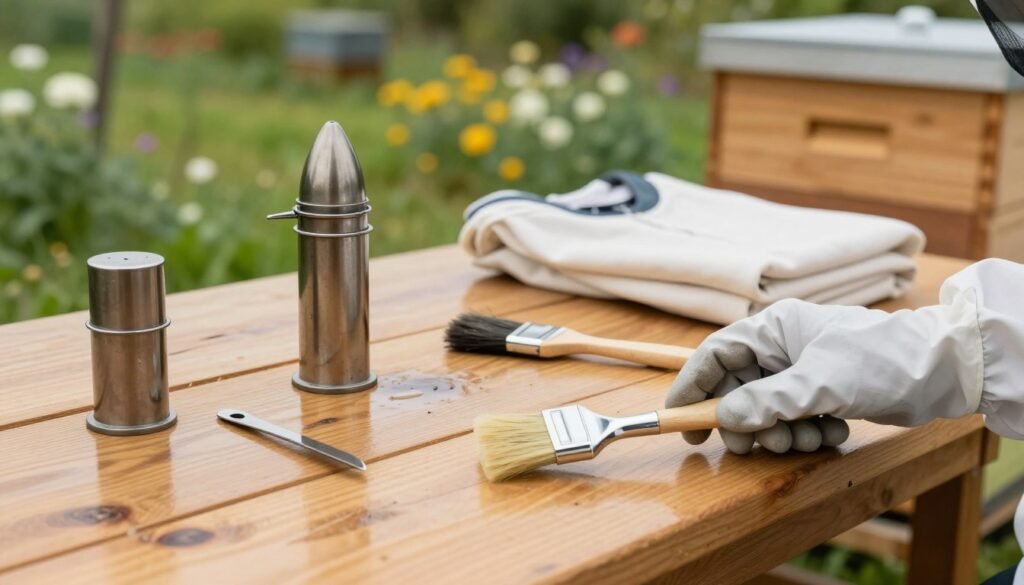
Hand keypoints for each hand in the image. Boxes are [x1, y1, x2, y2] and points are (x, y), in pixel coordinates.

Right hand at [665, 297, 981, 453]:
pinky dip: (805, 432)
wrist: (943, 369)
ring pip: (765, 410)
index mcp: (774, 327)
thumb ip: (766, 401)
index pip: (715, 355)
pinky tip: (831, 430)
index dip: (692, 386)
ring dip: (779, 432)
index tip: (678, 419)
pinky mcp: (822, 392)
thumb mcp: (818, 383)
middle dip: (746, 422)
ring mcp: (802, 370)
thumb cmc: (880, 359)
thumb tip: (724, 419)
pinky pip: (793, 419)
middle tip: (756, 446)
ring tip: (807, 438)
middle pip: (738, 389)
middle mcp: (782, 346)